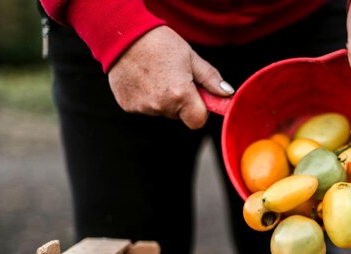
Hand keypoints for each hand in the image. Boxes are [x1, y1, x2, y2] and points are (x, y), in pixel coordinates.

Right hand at [108, 26, 233, 128]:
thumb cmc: (160, 43)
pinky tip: (142, 78)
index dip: (200, 111)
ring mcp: (143, 108)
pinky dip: (146, 97)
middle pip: (180, 116)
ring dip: (163, 99)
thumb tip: (227, 93)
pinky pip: (145, 107)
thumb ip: (211, 79)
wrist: (123, 35)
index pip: (198, 121)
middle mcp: (161, 106)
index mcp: (180, 95)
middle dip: (181, 102)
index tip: (198, 98)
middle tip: (174, 78)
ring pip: (162, 111)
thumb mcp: (191, 58)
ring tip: (156, 74)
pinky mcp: (128, 106)